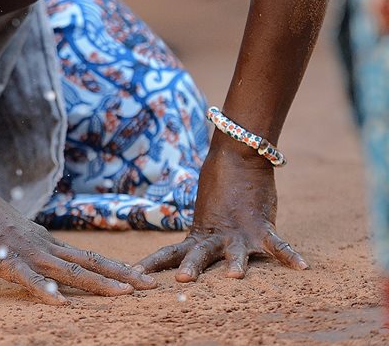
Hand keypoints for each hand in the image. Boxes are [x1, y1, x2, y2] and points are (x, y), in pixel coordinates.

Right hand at [0, 177, 156, 303]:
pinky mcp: (9, 262)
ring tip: (125, 295)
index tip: (136, 276)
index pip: (85, 256)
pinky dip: (47, 292)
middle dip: (123, 275)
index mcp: (44, 241)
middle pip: (91, 262)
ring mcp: (30, 254)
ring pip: (72, 272)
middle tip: (151, 284)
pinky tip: (62, 304)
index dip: (112, 267)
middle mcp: (45, 246)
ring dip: (100, 284)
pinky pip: (31, 280)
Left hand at [135, 146, 308, 280]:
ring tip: (236, 276)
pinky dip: (290, 255)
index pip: (169, 253)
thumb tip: (195, 244)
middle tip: (182, 281)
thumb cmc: (220, 183)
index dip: (153, 265)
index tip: (134, 276)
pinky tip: (302, 268)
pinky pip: (278, 244)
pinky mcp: (261, 226)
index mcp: (197, 233)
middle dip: (191, 269)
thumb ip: (203, 230)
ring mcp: (239, 232)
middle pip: (198, 255)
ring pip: (235, 252)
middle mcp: (215, 236)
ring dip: (236, 264)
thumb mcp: (205, 212)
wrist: (237, 154)